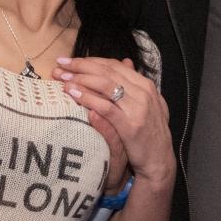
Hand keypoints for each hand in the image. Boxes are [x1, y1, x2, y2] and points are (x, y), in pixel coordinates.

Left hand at [54, 56, 174, 186]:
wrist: (159, 160)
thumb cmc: (149, 133)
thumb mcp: (146, 103)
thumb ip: (134, 84)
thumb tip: (125, 61)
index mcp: (146, 85)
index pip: (114, 65)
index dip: (90, 61)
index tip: (70, 60)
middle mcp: (143, 92)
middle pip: (107, 71)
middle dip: (81, 66)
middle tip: (61, 64)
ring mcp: (138, 108)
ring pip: (105, 85)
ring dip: (81, 79)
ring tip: (63, 78)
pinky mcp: (131, 125)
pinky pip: (106, 107)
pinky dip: (88, 98)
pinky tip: (73, 94)